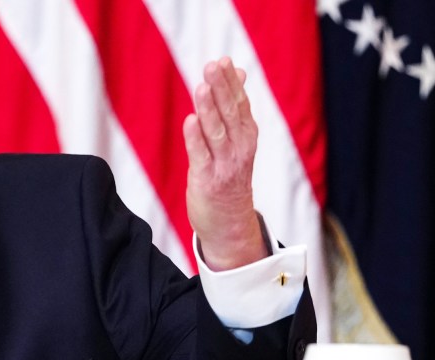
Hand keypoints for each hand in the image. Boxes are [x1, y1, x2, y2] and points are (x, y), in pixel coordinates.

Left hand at [183, 57, 266, 270]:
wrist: (231, 223)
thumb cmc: (229, 176)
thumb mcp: (238, 140)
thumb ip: (235, 107)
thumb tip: (239, 72)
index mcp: (246, 135)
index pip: (239, 103)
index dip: (231, 82)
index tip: (223, 61)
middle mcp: (239, 148)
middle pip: (230, 113)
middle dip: (221, 88)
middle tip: (212, 66)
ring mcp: (224, 164)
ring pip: (216, 132)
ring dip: (209, 109)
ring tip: (202, 87)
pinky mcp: (207, 180)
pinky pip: (201, 155)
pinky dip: (195, 138)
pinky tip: (190, 120)